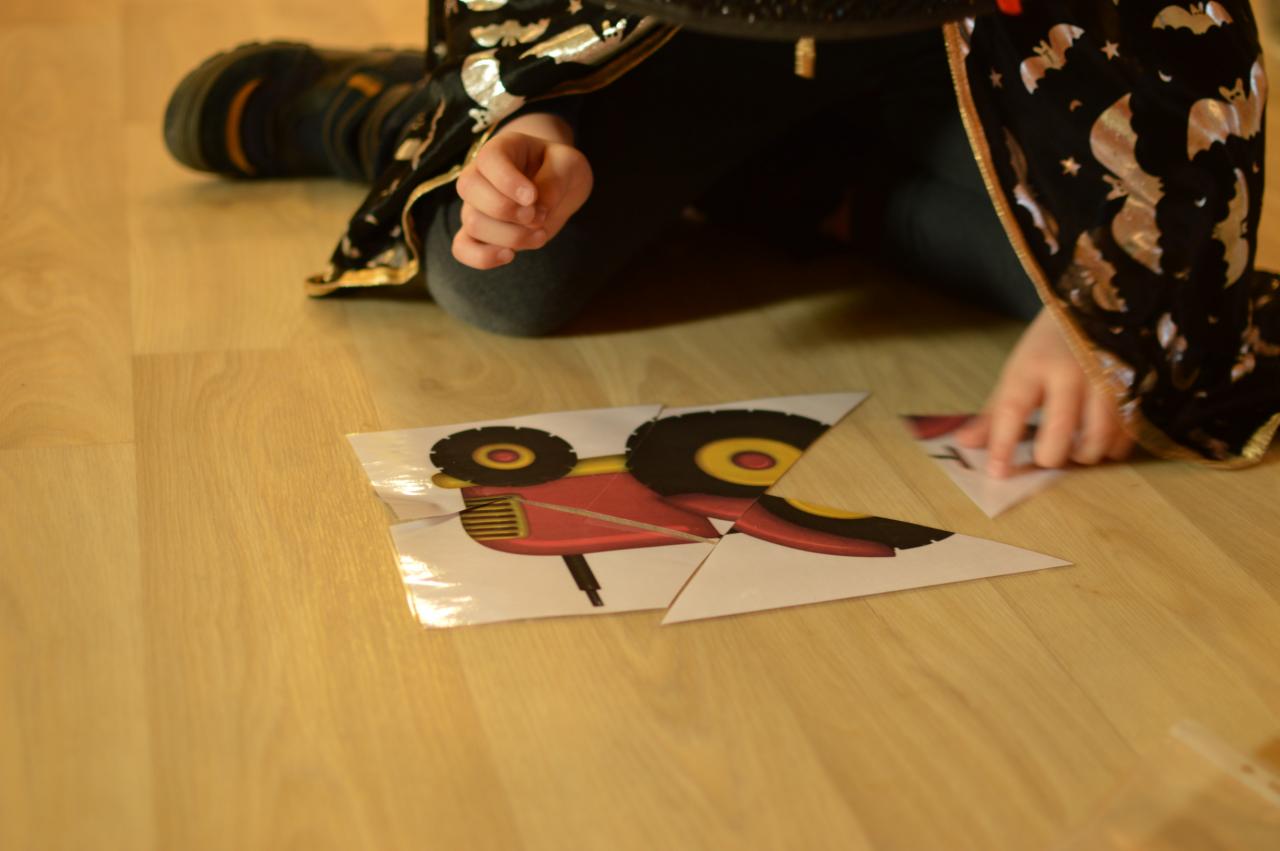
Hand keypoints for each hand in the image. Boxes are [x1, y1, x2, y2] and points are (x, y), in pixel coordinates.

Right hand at [451, 113, 592, 269]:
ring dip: (511, 236)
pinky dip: (482, 258)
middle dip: (507, 210)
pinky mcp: (479, 234)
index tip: (533, 196)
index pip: (488, 159)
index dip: (508, 181)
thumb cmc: (561, 170)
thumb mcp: (569, 165)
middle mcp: (480, 175)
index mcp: (501, 149)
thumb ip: (554, 180)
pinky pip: (462, 248)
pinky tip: (510, 256)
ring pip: (473, 222)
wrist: (559, 187)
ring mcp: (476, 205)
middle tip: (538, 215)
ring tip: (541, 233)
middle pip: (469, 189)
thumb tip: (535, 209)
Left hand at [955, 307, 1134, 476]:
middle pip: (1058, 431)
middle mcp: (1070, 372)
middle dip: (1050, 456)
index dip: (1003, 446)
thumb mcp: (1018, 372)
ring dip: (1083, 455)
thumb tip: (965, 443)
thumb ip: (995, 412)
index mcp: (1034, 365)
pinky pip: (1126, 433)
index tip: (997, 473)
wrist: (1095, 307)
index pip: (1012, 410)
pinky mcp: (1135, 388)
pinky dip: (1111, 447)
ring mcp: (1105, 379)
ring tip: (1075, 452)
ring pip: (1097, 438)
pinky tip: (1101, 443)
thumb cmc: (1049, 346)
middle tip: (1046, 458)